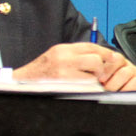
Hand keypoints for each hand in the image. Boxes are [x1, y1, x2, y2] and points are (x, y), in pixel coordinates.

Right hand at [14, 43, 135, 91]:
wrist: (23, 83)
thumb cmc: (41, 74)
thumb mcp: (57, 58)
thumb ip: (75, 56)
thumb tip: (99, 57)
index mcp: (63, 49)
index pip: (91, 46)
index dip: (105, 53)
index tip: (113, 58)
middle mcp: (63, 57)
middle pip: (96, 58)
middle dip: (101, 68)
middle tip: (99, 76)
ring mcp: (64, 70)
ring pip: (94, 72)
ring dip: (95, 79)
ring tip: (88, 84)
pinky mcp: (65, 83)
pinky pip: (87, 85)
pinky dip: (89, 89)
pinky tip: (82, 90)